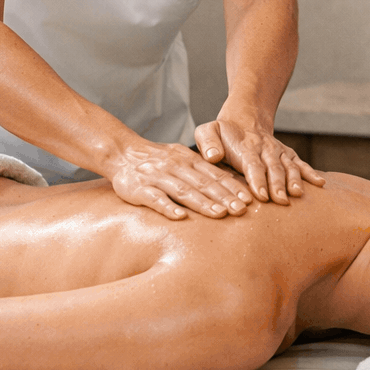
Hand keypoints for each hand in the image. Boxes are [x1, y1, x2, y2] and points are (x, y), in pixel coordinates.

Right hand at [104, 139, 254, 219]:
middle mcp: (175, 167)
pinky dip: (168, 207)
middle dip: (224, 197)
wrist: (121, 152)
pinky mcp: (139, 188)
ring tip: (220, 214)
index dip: (232, 187)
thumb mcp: (181, 157)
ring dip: (203, 203)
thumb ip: (201, 169)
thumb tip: (229, 184)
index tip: (249, 200)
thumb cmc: (156, 159)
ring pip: (183, 191)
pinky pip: (155, 198)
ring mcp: (157, 177)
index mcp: (187, 159)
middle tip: (241, 211)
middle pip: (203, 183)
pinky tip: (180, 217)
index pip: (214, 174)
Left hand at [194, 112, 325, 204]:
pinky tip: (319, 183)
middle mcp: (264, 149)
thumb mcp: (207, 131)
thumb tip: (213, 156)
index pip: (252, 165)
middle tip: (281, 200)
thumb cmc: (222, 132)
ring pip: (288, 166)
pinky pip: (299, 163)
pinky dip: (310, 172)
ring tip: (298, 194)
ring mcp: (277, 152)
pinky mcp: (286, 155)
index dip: (257, 179)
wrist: (244, 118)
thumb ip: (207, 142)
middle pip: (273, 168)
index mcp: (244, 148)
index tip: (260, 195)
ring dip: (294, 180)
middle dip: (278, 184)